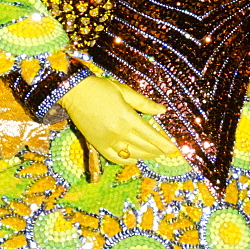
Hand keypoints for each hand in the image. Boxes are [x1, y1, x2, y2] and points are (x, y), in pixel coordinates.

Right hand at [59, 76, 179, 164]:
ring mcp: (108, 141)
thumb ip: (144, 103)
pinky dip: (127, 160)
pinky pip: (116, 158)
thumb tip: (162, 110)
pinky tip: (135, 158)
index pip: (151, 136)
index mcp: (127, 118)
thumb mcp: (125, 91)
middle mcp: (119, 132)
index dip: (164, 144)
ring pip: (133, 154)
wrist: (75, 93)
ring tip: (155, 153)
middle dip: (158, 150)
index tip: (174, 150)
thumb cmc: (101, 88)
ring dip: (146, 155)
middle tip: (167, 150)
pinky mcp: (98, 145)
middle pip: (144, 146)